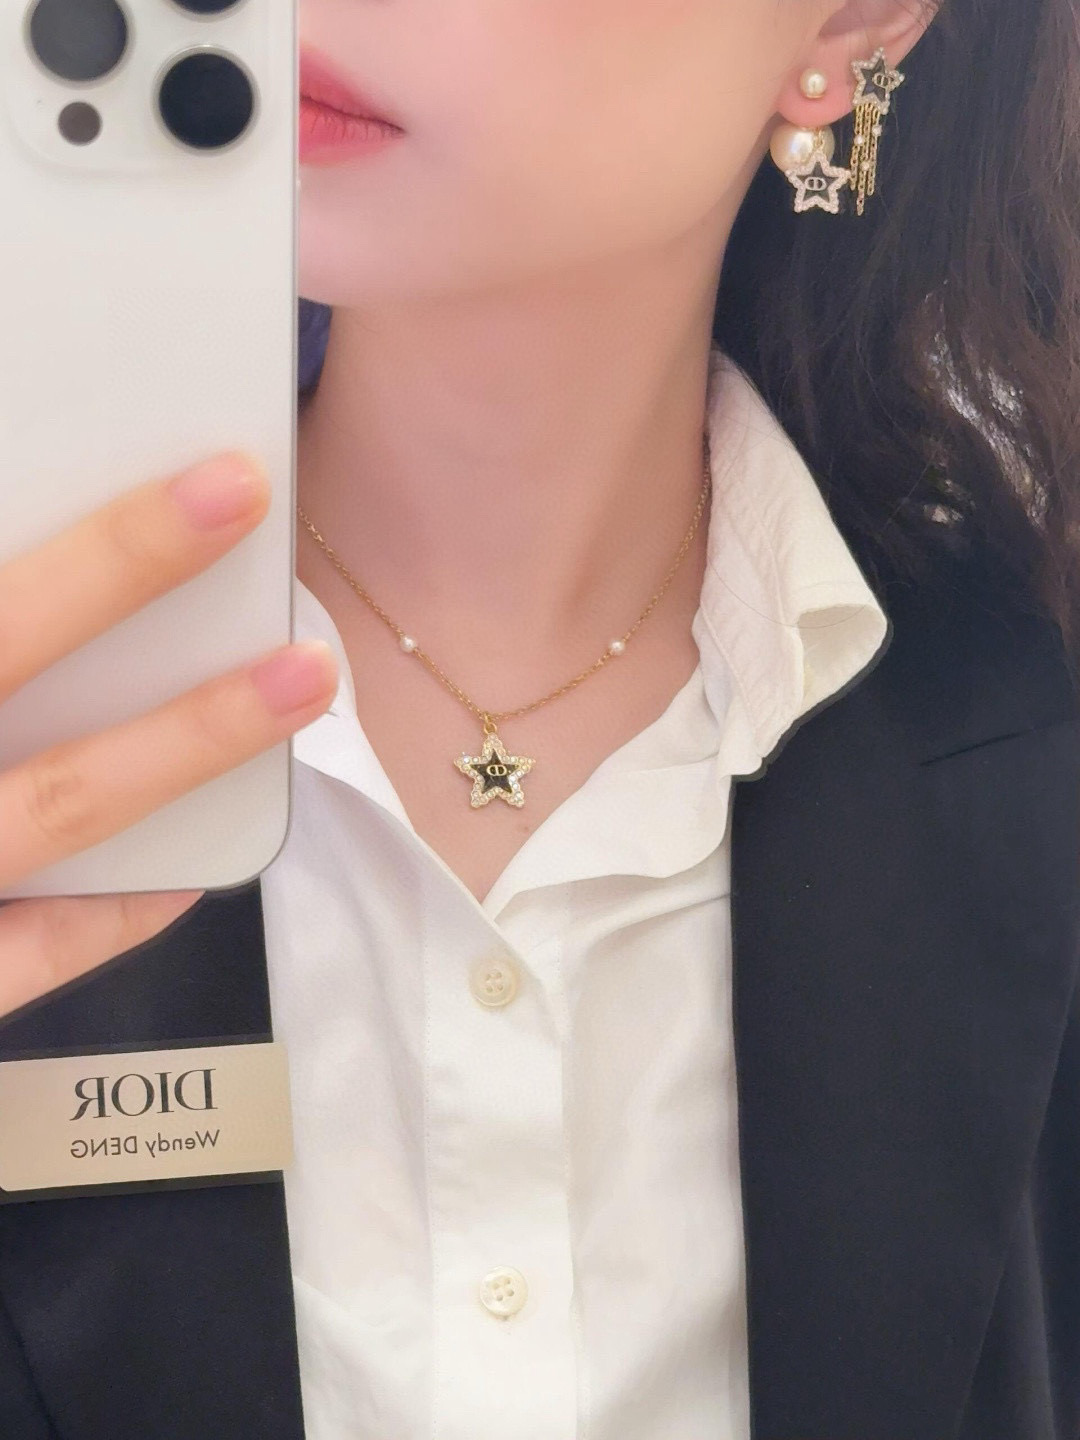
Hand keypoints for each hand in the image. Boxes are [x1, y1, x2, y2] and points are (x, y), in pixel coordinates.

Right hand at [0, 451, 337, 1019]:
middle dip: (123, 565)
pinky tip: (185, 877)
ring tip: (299, 674)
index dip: (96, 544)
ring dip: (191, 735)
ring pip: (68, 800)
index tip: (196, 470)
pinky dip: (120, 908)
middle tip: (238, 491)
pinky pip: (42, 947)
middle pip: (9, 651)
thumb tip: (32, 572)